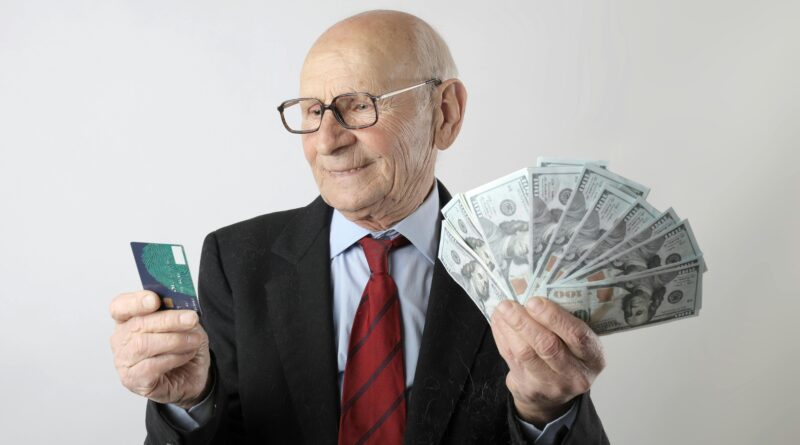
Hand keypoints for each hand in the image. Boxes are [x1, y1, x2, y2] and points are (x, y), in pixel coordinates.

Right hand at [110, 290, 211, 408]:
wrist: (193, 375)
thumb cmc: (184, 346)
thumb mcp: (186, 323)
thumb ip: (178, 311)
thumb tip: (180, 304)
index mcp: (129, 319)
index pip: (120, 306)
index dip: (136, 302)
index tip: (155, 300)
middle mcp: (121, 339)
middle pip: (137, 325)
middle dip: (168, 320)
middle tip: (191, 319)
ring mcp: (124, 361)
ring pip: (144, 345)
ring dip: (175, 340)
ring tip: (194, 340)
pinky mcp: (133, 380)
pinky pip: (151, 366)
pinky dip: (173, 358)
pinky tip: (186, 355)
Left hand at [491, 298, 604, 426]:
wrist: (553, 396)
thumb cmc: (567, 356)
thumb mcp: (578, 343)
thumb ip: (565, 322)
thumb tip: (535, 288)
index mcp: (593, 356)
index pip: (577, 335)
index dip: (554, 318)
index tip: (534, 301)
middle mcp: (576, 374)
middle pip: (548, 346)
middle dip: (525, 322)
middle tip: (509, 304)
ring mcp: (552, 386)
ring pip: (526, 354)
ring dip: (509, 328)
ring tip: (501, 310)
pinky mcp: (530, 389)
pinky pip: (511, 359)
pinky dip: (502, 337)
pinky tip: (498, 322)